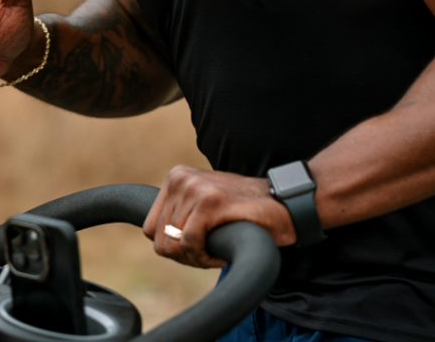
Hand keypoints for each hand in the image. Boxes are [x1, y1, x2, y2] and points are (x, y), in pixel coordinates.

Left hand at [143, 166, 295, 268]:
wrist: (284, 205)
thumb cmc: (244, 212)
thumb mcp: (204, 204)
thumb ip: (180, 213)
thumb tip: (157, 240)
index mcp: (176, 176)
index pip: (150, 228)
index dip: (172, 248)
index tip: (195, 250)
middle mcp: (181, 178)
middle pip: (161, 240)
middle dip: (184, 256)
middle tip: (208, 255)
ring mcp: (195, 187)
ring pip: (174, 244)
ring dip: (196, 259)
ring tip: (216, 252)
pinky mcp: (211, 201)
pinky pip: (189, 243)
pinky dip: (203, 258)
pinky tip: (220, 256)